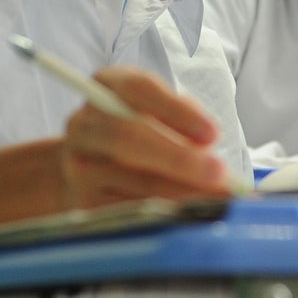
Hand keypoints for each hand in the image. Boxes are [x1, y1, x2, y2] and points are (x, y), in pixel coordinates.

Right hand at [60, 66, 231, 207]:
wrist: (93, 165)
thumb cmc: (143, 131)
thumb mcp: (162, 112)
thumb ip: (184, 122)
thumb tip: (208, 150)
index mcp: (108, 85)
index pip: (138, 89)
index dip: (177, 111)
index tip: (212, 134)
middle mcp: (85, 122)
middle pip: (128, 137)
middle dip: (179, 159)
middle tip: (218, 174)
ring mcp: (79, 162)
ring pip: (132, 179)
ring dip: (181, 192)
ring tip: (217, 198)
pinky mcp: (83, 198)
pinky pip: (126, 208)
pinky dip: (163, 211)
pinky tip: (190, 212)